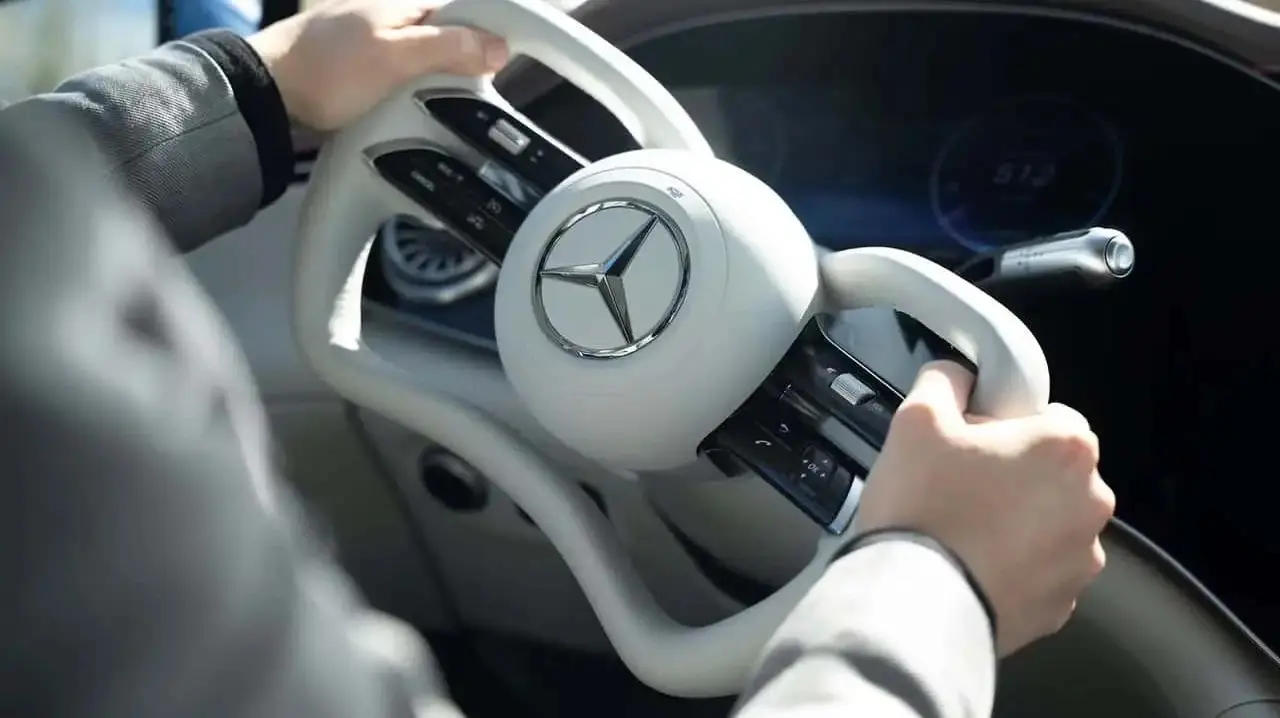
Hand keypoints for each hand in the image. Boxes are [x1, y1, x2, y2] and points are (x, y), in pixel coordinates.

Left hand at [247, 0, 509, 131]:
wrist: (267, 94)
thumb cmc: (327, 70)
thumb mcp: (395, 56)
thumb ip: (448, 47)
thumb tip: (497, 46)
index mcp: (405, 2)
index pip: (467, 10)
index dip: (491, 35)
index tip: (505, 65)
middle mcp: (394, 16)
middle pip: (452, 37)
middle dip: (467, 65)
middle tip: (474, 94)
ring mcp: (378, 42)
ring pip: (430, 61)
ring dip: (441, 85)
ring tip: (446, 108)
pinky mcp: (366, 69)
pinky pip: (407, 78)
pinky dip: (417, 95)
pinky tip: (416, 111)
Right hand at [855, 361, 1114, 655]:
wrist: (914, 602)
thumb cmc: (923, 508)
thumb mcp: (916, 420)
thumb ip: (946, 381)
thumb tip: (958, 376)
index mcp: (1066, 448)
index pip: (1052, 415)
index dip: (1006, 424)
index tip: (971, 443)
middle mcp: (1089, 502)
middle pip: (1054, 472)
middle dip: (1015, 475)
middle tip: (959, 487)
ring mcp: (1081, 558)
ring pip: (1050, 523)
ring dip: (1017, 521)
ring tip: (962, 530)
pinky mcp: (1062, 603)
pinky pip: (1040, 570)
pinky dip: (1014, 566)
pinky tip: (971, 563)